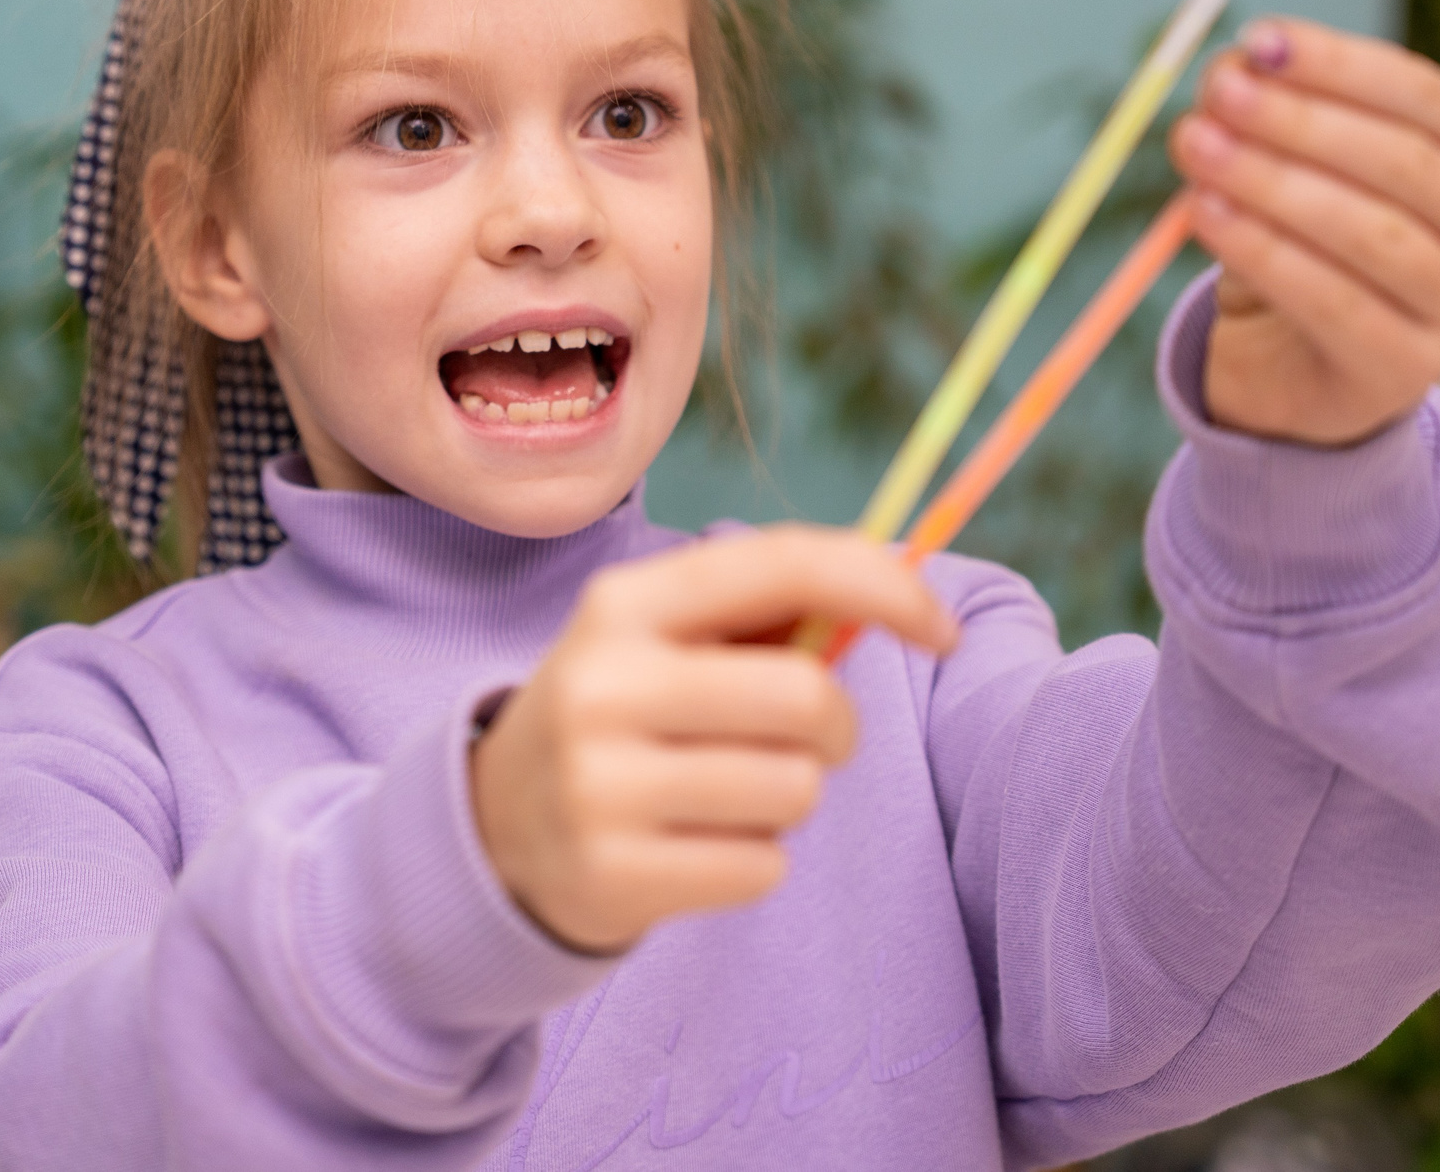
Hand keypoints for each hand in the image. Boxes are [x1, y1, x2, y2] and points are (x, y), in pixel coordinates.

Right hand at [469, 527, 956, 952]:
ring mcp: (599, 784)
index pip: (779, 565)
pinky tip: (699, 845)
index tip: (943, 629)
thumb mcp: (666, 641)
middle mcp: (604, 683)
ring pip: (793, 790)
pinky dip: (756, 859)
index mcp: (624, 603)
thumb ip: (771, 614)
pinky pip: (762, 867)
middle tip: (810, 741)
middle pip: (803, 697)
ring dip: (792, 798)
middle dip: (837, 726)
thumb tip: (904, 599)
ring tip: (732, 793)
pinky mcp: (611, 874)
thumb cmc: (627, 713)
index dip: (882, 587)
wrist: (497, 824)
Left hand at [1167, 18, 1439, 445]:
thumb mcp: (1304, 166)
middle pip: (1407, 163)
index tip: (1258, 38)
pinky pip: (1333, 303)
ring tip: (1197, 147)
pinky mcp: (1412, 371)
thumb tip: (1233, 66)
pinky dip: (1264, 252)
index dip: (1342, 65)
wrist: (1301, 364)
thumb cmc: (1311, 242)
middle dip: (1303, 121)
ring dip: (1275, 183)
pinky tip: (1206, 214)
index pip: (1430, 98)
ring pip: (1374, 235)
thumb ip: (1276, 112)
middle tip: (1218, 93)